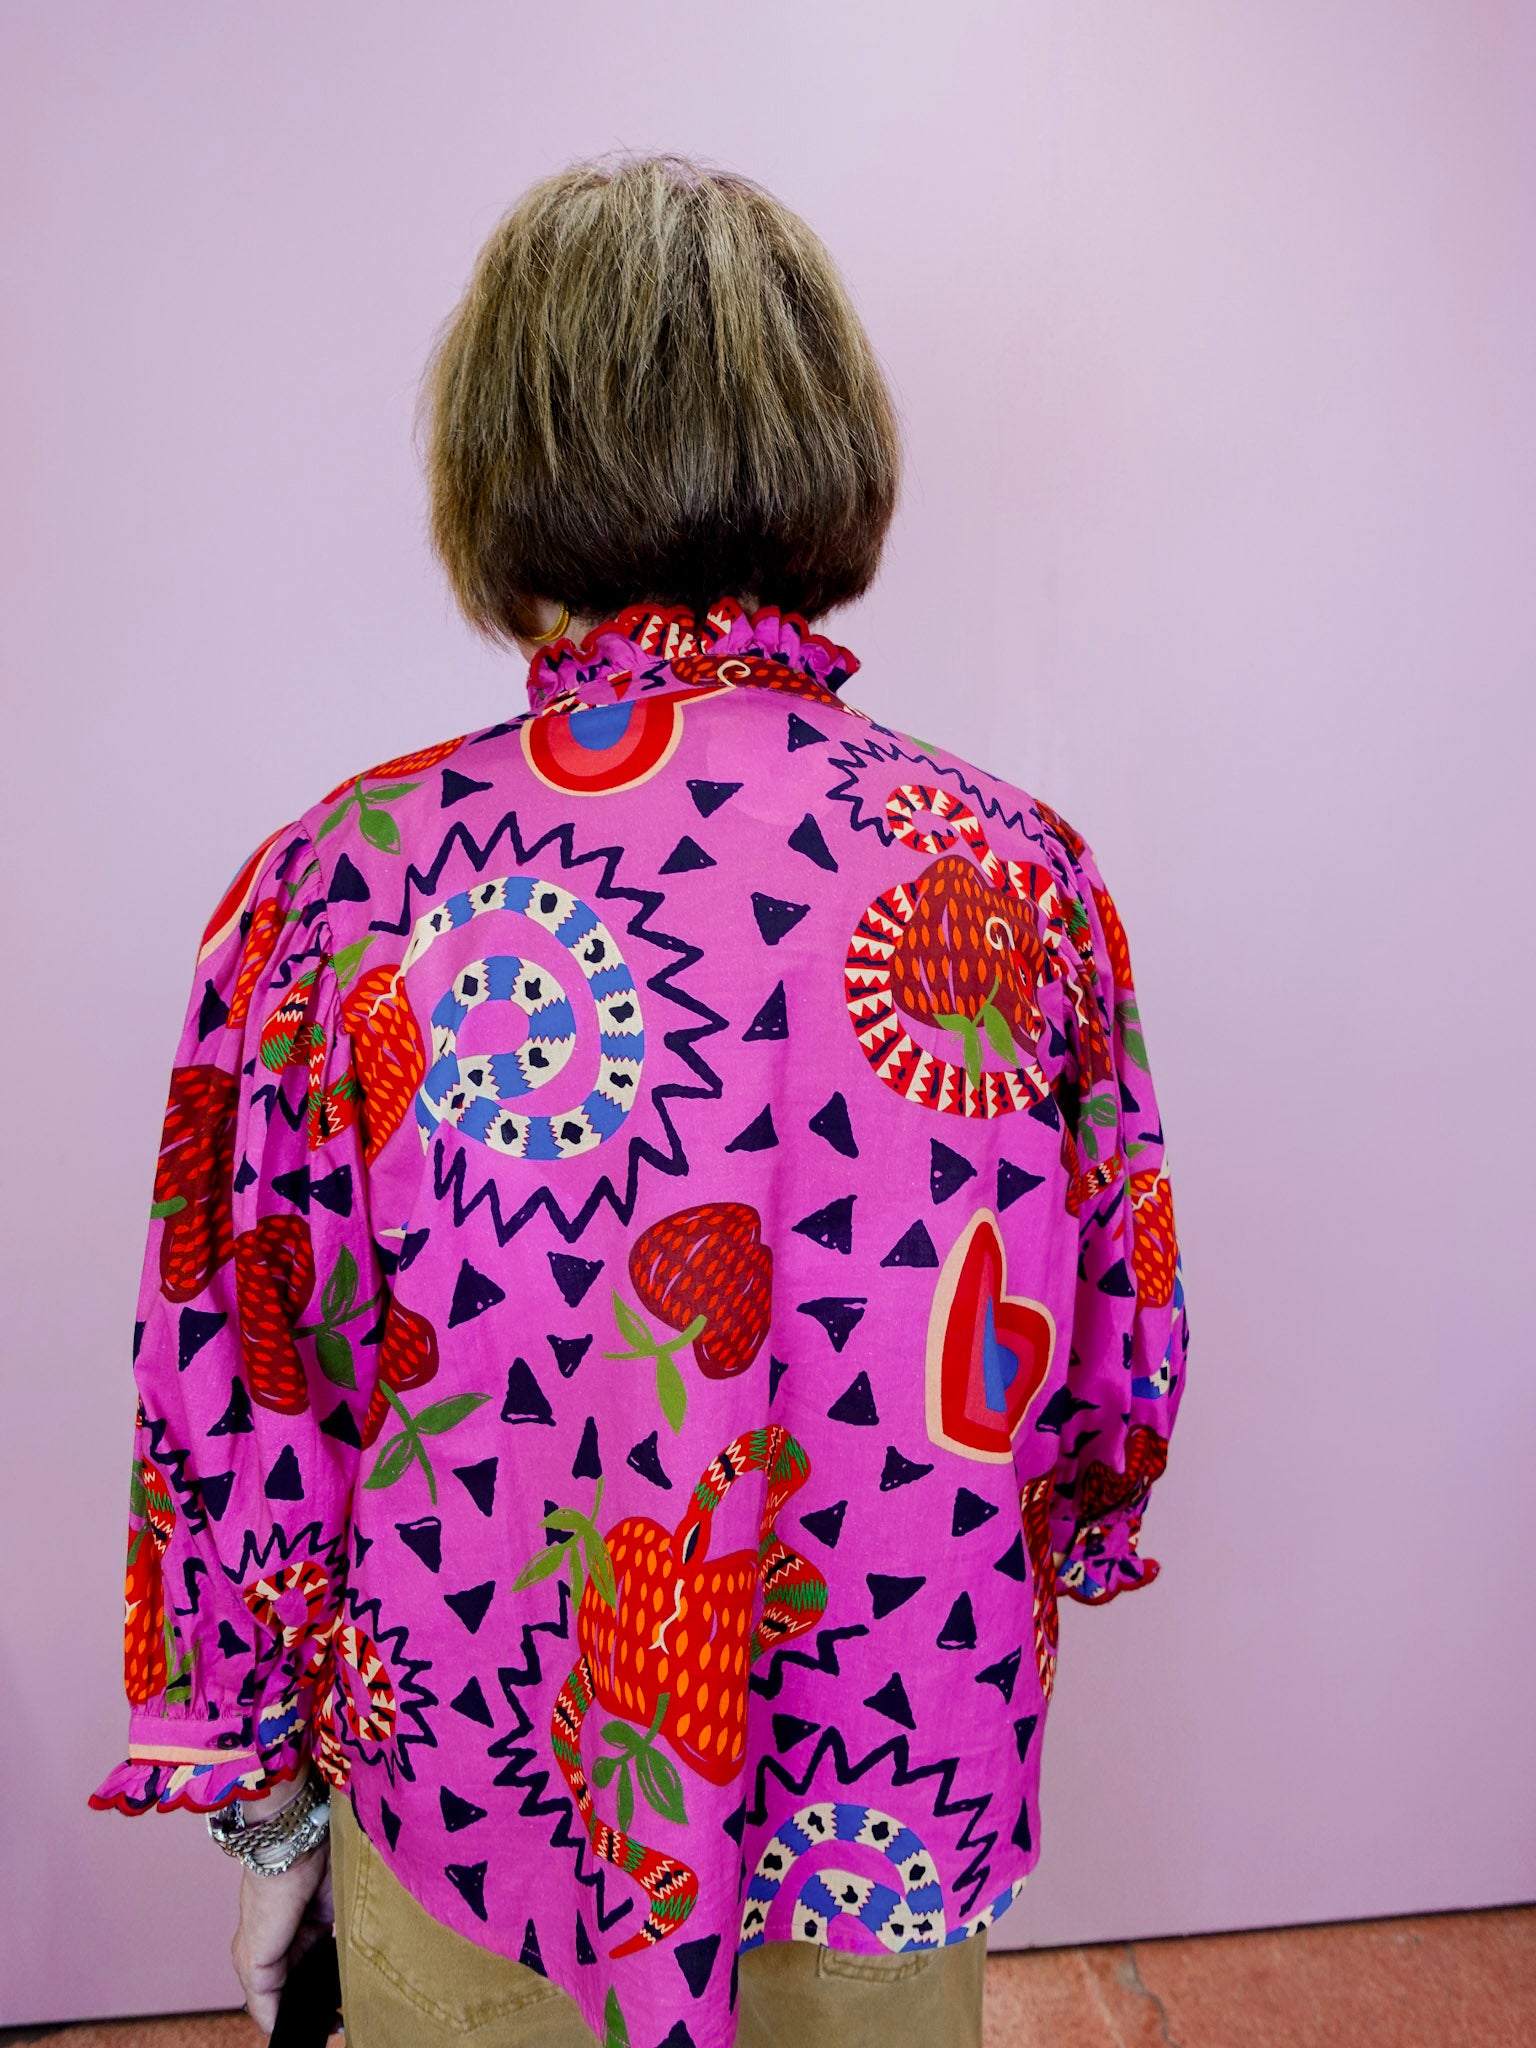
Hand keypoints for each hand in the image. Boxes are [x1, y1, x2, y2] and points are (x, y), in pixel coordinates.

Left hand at [229, 1778, 333, 2035]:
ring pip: (276, 1999)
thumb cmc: (323, 1852)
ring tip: (331, 2028)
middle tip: (340, 2024)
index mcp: (292, 1925)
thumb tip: (360, 1961)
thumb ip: (343, 1931)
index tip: (342, 2012)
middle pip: (289, 1988)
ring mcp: (256, 1953)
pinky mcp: (254, 1961)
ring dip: (301, 2015)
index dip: (320, 1994)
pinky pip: (265, 2004)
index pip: (301, 1971)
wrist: (296, 1834)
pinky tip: (308, 2030)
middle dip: (313, 2007)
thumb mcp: (340, 1901)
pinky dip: (283, 2020)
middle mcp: (268, 1942)